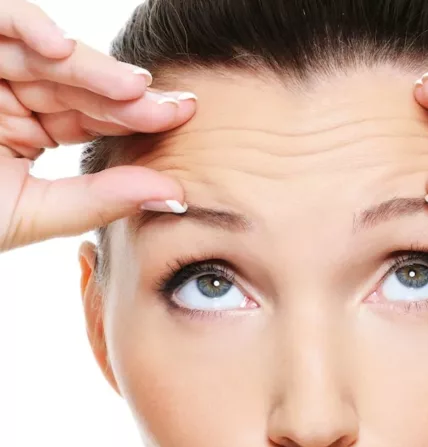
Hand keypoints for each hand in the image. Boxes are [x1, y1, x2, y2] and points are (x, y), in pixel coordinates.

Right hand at [0, 0, 196, 251]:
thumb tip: (174, 195)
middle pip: (77, 84)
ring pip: (42, 53)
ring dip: (88, 66)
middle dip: (123, 93)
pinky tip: (58, 47)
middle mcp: (10, 94)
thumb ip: (99, 202)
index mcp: (30, 131)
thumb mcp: (29, 212)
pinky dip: (24, 26)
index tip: (183, 116)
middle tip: (171, 104)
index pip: (91, 118)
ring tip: (132, 86)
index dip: (135, 117)